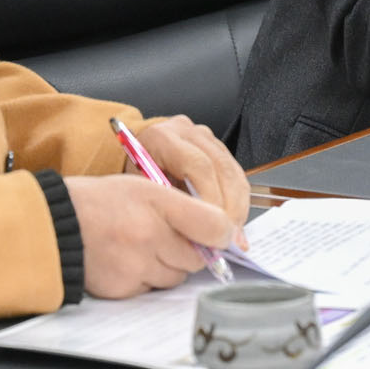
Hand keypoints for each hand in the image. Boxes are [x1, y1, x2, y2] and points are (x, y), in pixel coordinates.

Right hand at [64, 173, 236, 297]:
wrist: (55, 225)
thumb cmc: (102, 202)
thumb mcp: (145, 187)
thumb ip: (184, 206)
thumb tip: (220, 231)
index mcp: (158, 202)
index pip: (213, 226)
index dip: (222, 232)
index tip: (221, 233)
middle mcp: (149, 235)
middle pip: (197, 258)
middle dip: (192, 251)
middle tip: (172, 237)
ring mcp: (135, 265)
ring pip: (176, 277)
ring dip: (170, 266)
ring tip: (145, 246)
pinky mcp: (122, 289)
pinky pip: (151, 289)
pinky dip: (147, 278)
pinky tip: (128, 260)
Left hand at [135, 115, 251, 243]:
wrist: (131, 157)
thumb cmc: (131, 178)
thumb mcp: (138, 192)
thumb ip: (165, 208)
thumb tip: (191, 236)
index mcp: (163, 138)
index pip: (199, 165)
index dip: (211, 197)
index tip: (213, 225)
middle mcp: (187, 132)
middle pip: (221, 167)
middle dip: (229, 206)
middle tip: (227, 235)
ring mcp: (205, 137)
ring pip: (234, 171)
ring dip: (238, 205)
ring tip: (233, 234)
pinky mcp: (217, 146)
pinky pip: (236, 173)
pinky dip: (238, 200)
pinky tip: (234, 221)